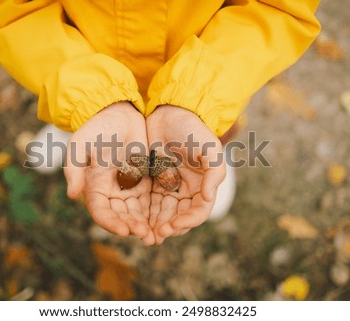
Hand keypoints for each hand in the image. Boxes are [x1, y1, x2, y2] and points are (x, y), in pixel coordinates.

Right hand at [64, 102, 154, 244]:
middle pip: (120, 216)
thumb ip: (74, 168)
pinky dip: (156, 210)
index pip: (101, 211)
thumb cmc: (97, 127)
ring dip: (145, 224)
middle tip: (146, 235)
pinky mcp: (144, 180)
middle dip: (132, 227)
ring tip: (157, 233)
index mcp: (94, 186)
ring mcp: (128, 186)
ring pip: (136, 212)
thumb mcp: (81, 144)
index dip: (111, 223)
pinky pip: (150, 199)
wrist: (118, 112)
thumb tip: (72, 195)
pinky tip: (166, 218)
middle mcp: (110, 191)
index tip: (124, 230)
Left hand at [146, 105, 225, 243]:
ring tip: (143, 234)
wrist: (169, 111)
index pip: (198, 212)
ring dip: (155, 226)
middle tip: (153, 235)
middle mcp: (187, 191)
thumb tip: (209, 197)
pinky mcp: (153, 183)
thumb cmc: (191, 128)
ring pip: (163, 214)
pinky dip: (144, 214)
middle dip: (168, 228)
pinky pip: (149, 203)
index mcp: (203, 186)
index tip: (171, 226)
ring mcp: (169, 188)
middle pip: (179, 218)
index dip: (186, 222)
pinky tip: (135, 221)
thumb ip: (214, 172)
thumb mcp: (208, 146)